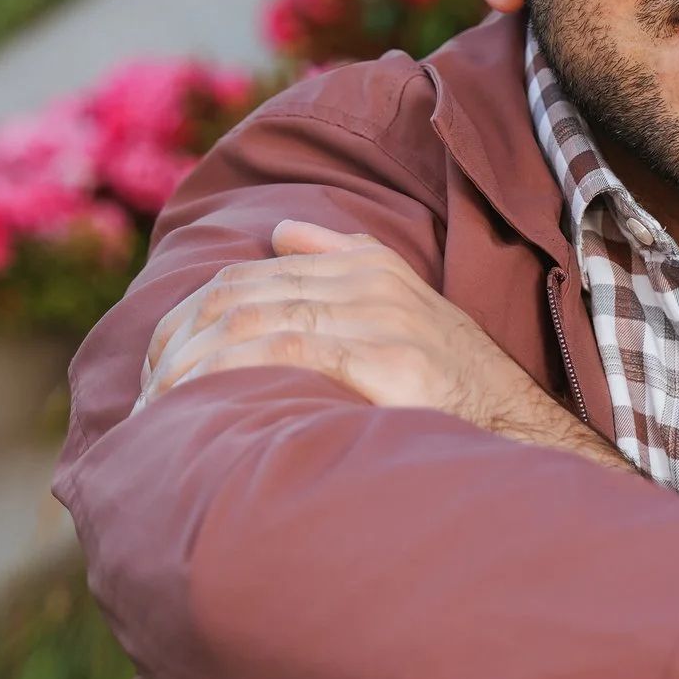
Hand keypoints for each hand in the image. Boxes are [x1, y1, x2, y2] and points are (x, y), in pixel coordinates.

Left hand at [135, 219, 634, 475]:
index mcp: (372, 271)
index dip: (189, 322)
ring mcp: (382, 321)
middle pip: (237, 296)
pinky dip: (228, 379)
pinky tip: (199, 410)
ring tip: (158, 418)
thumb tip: (282, 235)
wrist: (535, 444)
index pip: (246, 277)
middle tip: (143, 404)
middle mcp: (374, 286)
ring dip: (190, 370)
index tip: (156, 373)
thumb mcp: (414, 316)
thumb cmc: (467, 399)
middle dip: (176, 348)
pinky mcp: (389, 363)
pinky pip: (284, 353)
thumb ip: (348, 267)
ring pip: (250, 321)